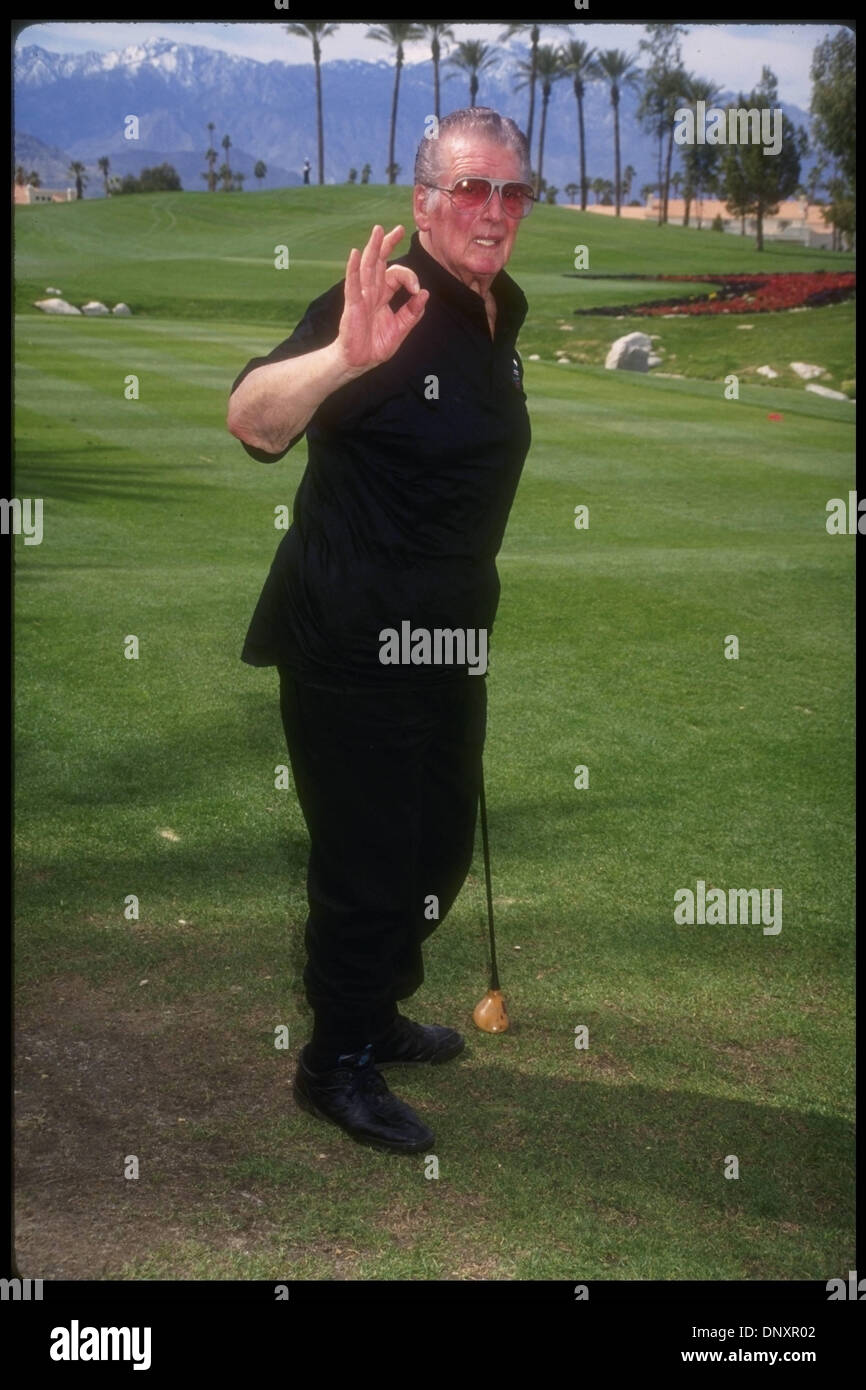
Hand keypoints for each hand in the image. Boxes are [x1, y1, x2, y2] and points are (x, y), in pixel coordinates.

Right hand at [336, 224, 428, 372]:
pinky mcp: (353, 305)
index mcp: (383, 295)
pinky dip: (354, 268)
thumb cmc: (375, 345)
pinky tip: (356, 254)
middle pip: (379, 262)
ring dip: (373, 248)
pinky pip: (353, 284)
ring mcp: (361, 296)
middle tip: (398, 229)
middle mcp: (372, 291)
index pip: (396, 275)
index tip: (417, 291)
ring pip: (367, 267)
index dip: (410, 278)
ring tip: (378, 230)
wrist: (359, 362)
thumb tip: (425, 294)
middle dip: (388, 244)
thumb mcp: (400, 329)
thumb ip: (412, 312)